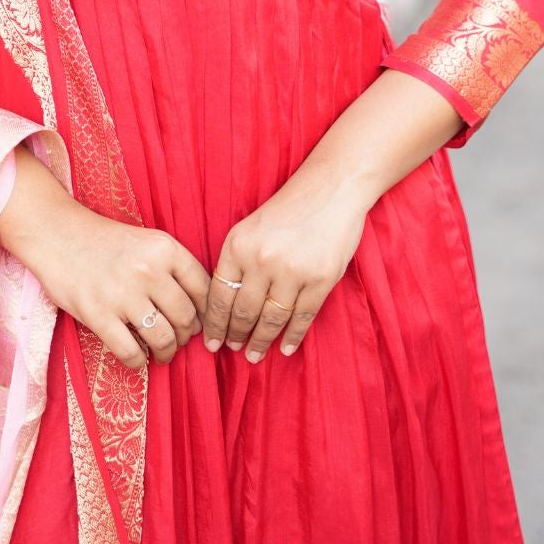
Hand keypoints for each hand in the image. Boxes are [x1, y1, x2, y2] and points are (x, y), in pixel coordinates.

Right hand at [0, 145, 209, 368]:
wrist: (57, 234)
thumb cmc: (105, 241)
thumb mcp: (148, 241)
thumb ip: (173, 268)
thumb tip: (199, 309)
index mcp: (165, 248)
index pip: (204, 289)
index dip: (208, 312)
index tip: (202, 323)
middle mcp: (149, 270)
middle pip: (186, 318)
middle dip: (187, 336)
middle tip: (180, 340)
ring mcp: (123, 294)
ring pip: (164, 338)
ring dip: (167, 353)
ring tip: (163, 353)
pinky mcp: (98, 315)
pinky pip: (130, 352)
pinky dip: (139, 362)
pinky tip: (138, 359)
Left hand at [201, 163, 372, 362]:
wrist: (332, 188)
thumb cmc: (289, 208)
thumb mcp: (249, 228)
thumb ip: (236, 261)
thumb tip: (223, 305)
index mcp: (238, 245)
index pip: (219, 295)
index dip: (214, 324)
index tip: (211, 342)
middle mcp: (261, 260)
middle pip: (243, 311)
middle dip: (236, 335)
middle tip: (233, 350)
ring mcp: (293, 271)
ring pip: (271, 319)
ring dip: (261, 341)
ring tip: (254, 355)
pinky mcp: (321, 279)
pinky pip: (302, 317)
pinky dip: (293, 336)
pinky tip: (286, 348)